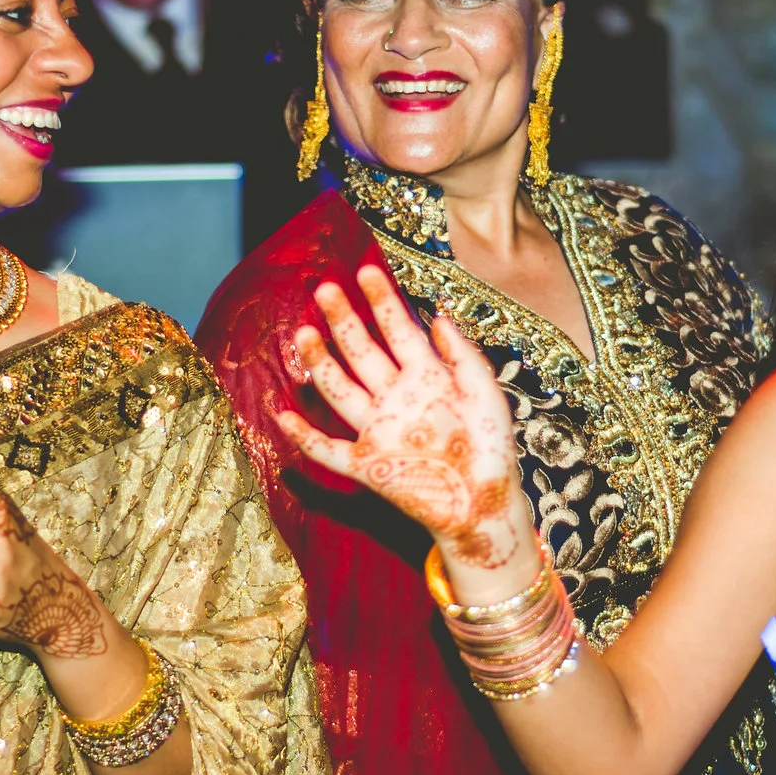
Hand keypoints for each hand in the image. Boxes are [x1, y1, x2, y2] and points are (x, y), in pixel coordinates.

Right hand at [274, 264, 532, 575]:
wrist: (485, 504)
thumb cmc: (491, 448)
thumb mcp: (487, 395)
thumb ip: (465, 356)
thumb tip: (437, 314)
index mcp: (426, 377)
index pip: (398, 330)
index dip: (382, 301)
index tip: (366, 270)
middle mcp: (396, 398)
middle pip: (362, 352)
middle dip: (344, 321)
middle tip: (325, 289)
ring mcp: (378, 430)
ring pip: (340, 391)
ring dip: (321, 364)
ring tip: (304, 333)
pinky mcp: (367, 466)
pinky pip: (327, 450)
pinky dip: (304, 435)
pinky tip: (284, 414)